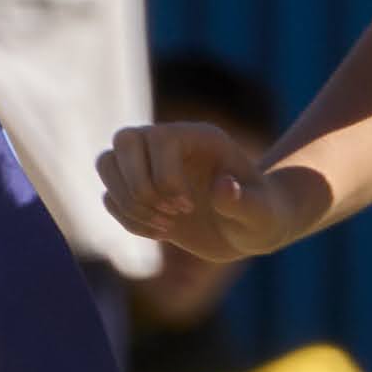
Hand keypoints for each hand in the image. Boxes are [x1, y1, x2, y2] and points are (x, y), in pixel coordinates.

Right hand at [98, 119, 321, 264]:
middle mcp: (171, 145)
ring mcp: (151, 166)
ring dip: (126, 202)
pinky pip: (110, 196)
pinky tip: (161, 233)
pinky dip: (128, 220)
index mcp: (201, 138)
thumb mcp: (264, 215)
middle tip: (169, 215)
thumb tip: (224, 187)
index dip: (164, 177)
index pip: (159, 139)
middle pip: (124, 141)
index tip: (189, 208)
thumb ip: (246, 202)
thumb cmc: (264, 217)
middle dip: (137, 186)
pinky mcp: (140, 191)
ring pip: (107, 163)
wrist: (252, 228)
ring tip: (163, 226)